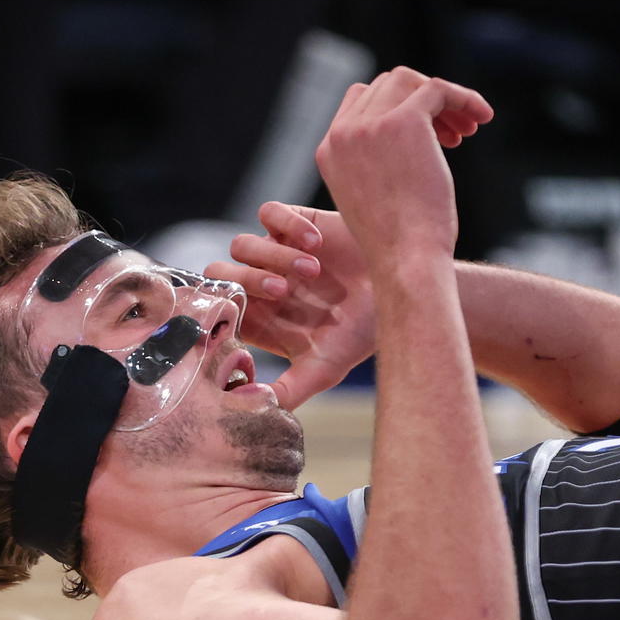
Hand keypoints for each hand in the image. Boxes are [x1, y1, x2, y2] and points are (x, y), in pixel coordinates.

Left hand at [206, 204, 375, 409]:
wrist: (402, 291)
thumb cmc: (363, 334)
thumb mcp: (324, 369)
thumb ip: (287, 390)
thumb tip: (250, 407)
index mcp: (260, 318)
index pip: (217, 310)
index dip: (223, 311)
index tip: (246, 317)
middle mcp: (262, 284)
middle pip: (220, 272)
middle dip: (247, 280)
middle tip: (283, 290)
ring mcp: (276, 251)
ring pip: (243, 244)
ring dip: (275, 256)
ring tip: (313, 270)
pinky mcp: (294, 223)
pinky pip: (269, 213)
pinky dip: (287, 225)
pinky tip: (316, 243)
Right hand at [313, 67, 493, 275]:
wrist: (407, 261)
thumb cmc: (400, 246)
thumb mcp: (374, 199)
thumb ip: (378, 165)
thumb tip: (412, 144)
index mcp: (330, 150)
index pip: (361, 102)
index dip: (398, 109)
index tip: (430, 138)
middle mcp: (343, 132)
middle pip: (386, 86)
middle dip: (423, 104)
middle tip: (454, 136)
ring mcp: (371, 124)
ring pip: (408, 81)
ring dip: (442, 100)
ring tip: (468, 129)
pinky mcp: (405, 120)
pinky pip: (437, 89)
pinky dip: (462, 97)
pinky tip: (482, 116)